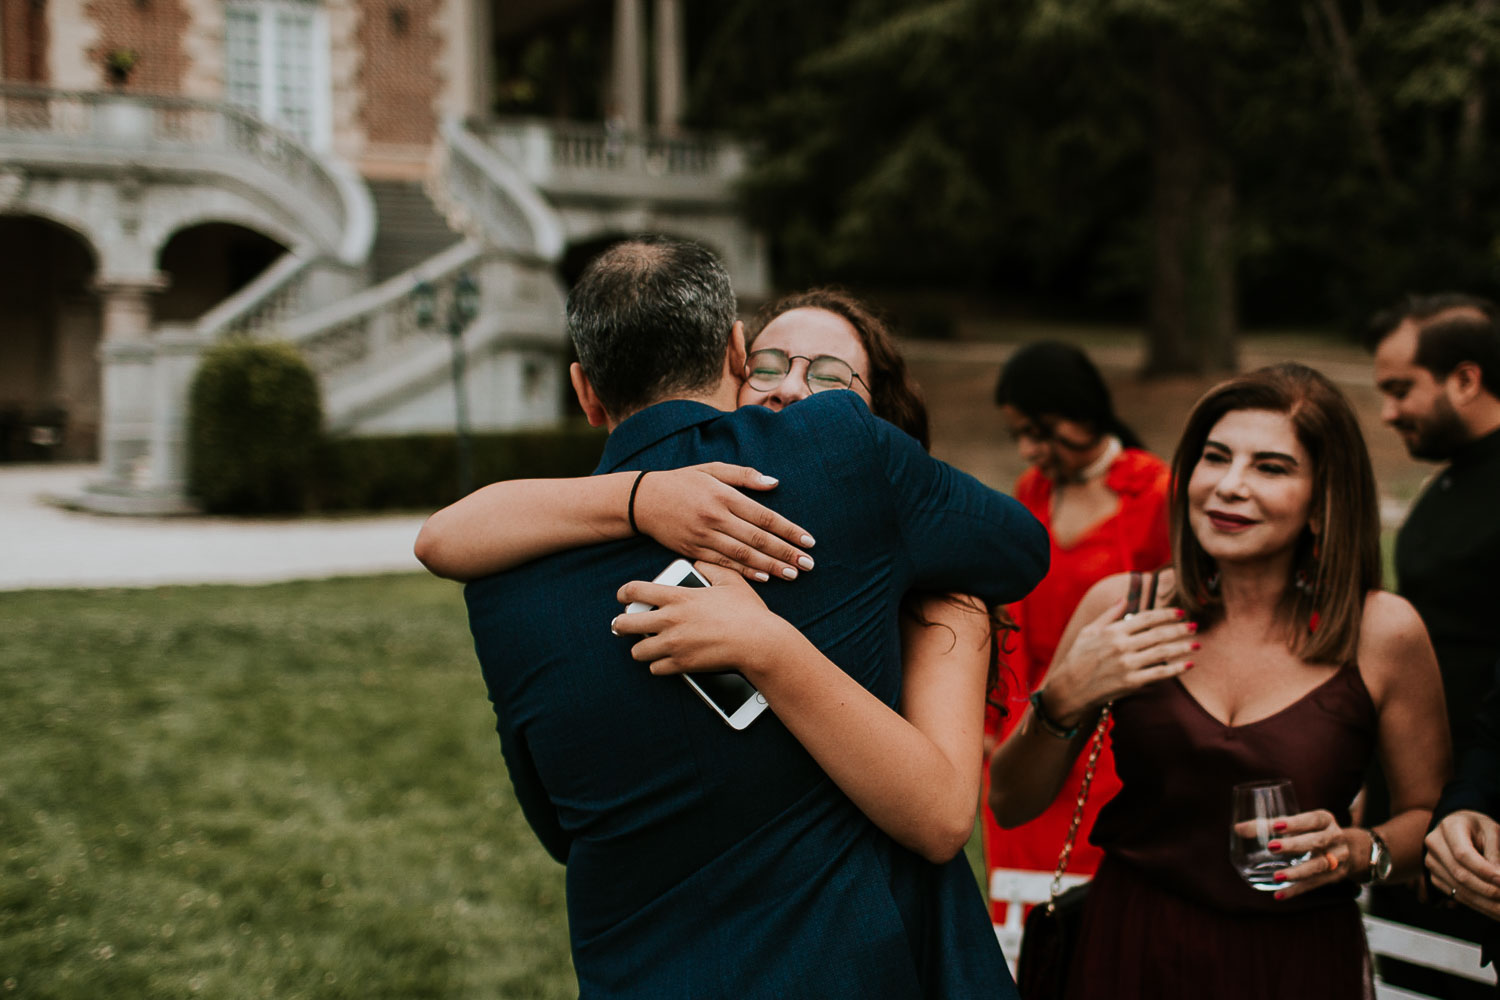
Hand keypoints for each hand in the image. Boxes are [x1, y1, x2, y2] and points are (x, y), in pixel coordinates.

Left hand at [613, 562, 803, 676]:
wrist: (758, 641)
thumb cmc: (747, 611)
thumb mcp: (730, 580)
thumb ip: (710, 568)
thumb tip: (698, 563)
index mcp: (678, 597)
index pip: (635, 590)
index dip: (624, 593)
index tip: (622, 597)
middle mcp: (669, 620)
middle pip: (625, 623)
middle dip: (620, 624)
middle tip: (622, 625)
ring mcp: (673, 644)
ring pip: (637, 651)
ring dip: (641, 648)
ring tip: (647, 646)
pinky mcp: (681, 665)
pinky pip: (655, 668)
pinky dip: (659, 665)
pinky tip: (665, 661)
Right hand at [634, 465, 815, 582]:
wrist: (642, 500)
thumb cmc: (682, 482)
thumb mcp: (712, 469)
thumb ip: (744, 475)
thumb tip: (773, 483)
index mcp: (724, 496)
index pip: (764, 516)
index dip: (789, 530)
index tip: (808, 541)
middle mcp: (716, 517)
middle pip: (758, 539)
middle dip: (786, 553)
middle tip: (808, 565)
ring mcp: (704, 536)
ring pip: (743, 555)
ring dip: (770, 566)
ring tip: (792, 574)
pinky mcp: (693, 551)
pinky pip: (724, 564)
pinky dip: (745, 572)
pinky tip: (763, 578)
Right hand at [1041, 600, 1197, 726]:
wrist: (1069, 689)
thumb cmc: (1077, 658)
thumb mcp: (1088, 631)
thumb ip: (1108, 615)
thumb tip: (1123, 598)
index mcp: (1113, 630)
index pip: (1147, 618)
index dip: (1166, 614)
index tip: (1181, 612)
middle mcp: (1122, 645)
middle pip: (1159, 634)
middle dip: (1180, 629)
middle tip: (1195, 626)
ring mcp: (1128, 664)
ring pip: (1163, 652)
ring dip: (1182, 647)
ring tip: (1197, 644)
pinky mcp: (1132, 682)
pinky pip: (1160, 673)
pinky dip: (1176, 668)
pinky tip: (1189, 664)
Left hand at [1261, 810, 1354, 898]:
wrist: (1351, 850)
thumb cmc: (1313, 831)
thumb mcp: (1299, 824)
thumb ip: (1270, 825)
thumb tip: (1238, 829)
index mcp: (1325, 820)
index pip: (1312, 819)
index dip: (1296, 823)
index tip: (1276, 825)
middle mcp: (1335, 838)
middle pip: (1317, 841)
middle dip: (1294, 845)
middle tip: (1271, 847)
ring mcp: (1338, 858)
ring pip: (1319, 866)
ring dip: (1297, 872)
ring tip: (1277, 876)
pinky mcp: (1335, 877)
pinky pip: (1315, 884)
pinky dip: (1297, 890)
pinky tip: (1279, 895)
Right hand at [1426, 810, 1499, 919]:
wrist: (1458, 828)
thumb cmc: (1479, 828)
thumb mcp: (1492, 830)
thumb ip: (1495, 851)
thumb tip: (1499, 877)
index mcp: (1449, 827)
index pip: (1463, 854)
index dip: (1483, 871)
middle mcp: (1434, 844)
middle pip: (1460, 874)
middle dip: (1487, 891)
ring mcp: (1432, 862)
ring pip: (1458, 889)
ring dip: (1485, 904)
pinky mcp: (1435, 877)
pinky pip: (1456, 895)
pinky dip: (1478, 905)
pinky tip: (1494, 911)